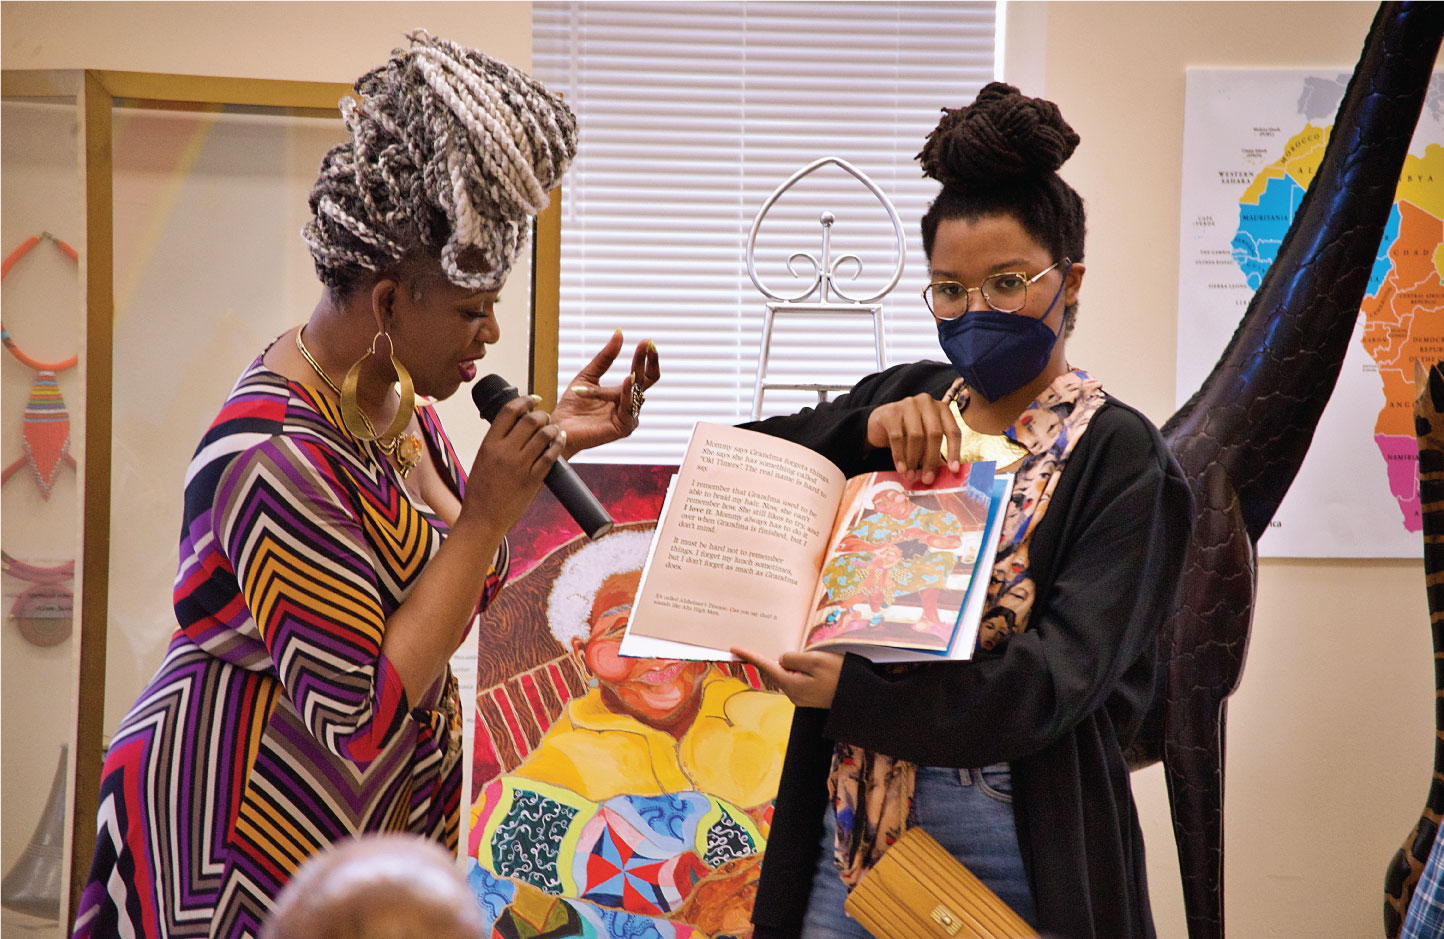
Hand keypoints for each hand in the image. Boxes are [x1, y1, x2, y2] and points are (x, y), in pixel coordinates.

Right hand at [460, 394, 562, 532]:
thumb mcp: (482, 460)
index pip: (508, 411)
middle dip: (541, 414)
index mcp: (489, 444)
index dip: (524, 401)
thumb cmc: (480, 492)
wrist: (482, 520)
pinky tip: (561, 439)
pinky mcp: (534, 480)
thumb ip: (497, 443)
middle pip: (530, 420)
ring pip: (544, 435)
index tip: (533, 399)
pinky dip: (559, 443)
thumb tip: (515, 427)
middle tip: (545, 417)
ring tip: (554, 429)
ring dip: (552, 428)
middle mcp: (505, 452)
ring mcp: (520, 466)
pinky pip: (551, 455)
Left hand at [551, 329, 660, 455]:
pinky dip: (628, 392)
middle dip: (646, 361)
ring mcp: (628, 417)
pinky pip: (628, 408)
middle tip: (646, 344)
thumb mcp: (588, 376)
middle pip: (645, 381)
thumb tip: (619, 333)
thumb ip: (605, 358)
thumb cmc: (572, 405)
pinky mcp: (623, 428)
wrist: (558, 426)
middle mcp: (629, 405)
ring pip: (637, 392)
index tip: (646, 340)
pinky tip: (627, 380)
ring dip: (634, 374)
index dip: (646, 358)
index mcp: (622, 393)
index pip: (642, 374)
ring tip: (633, 362)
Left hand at [731, 648, 842, 708]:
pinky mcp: (811, 695)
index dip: (750, 655)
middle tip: (803, 652)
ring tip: (821, 660)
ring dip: (799, 663)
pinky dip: (805, 669)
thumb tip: (782, 660)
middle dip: (785, 658)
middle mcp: (793, 693)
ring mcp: (802, 696)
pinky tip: (820, 667)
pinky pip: (801, 678)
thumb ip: (793, 658)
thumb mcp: (815, 661)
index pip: (766, 666)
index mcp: (791, 684)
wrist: (861, 698)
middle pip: (780, 669)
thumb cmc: (840, 676)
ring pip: (792, 673)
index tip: (734, 648)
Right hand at [864, 392, 961, 485]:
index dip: (954, 451)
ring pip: (916, 436)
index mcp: (941, 408)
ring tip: (911, 475)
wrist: (880, 422)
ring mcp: (908, 404)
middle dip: (931, 459)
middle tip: (928, 479)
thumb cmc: (907, 432)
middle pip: (934, 434)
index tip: (953, 470)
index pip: (953, 431)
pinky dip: (899, 456)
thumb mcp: (925, 440)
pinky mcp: (891, 412)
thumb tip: (948, 472)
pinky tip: (901, 468)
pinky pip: (897, 437)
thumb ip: (935, 451)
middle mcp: (927, 402)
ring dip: (914, 460)